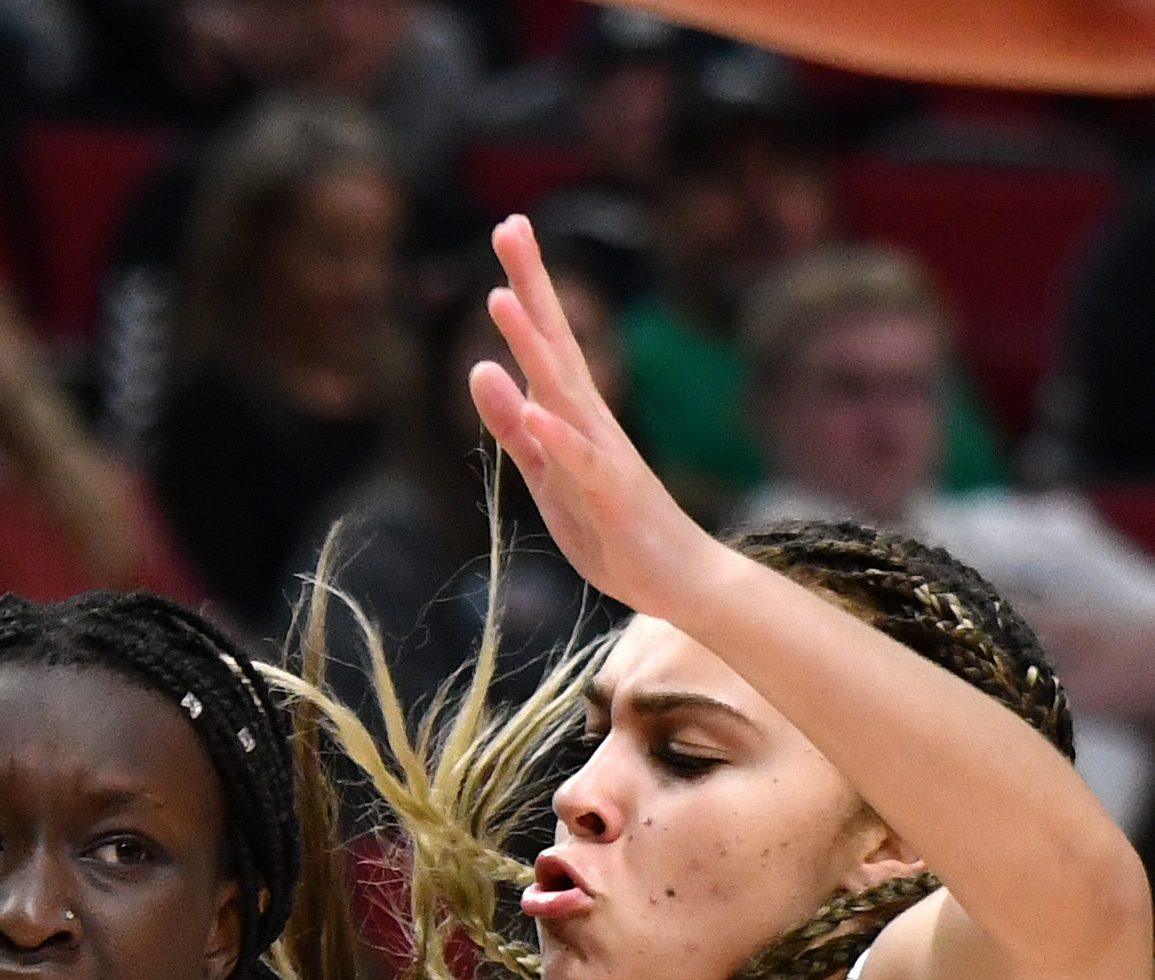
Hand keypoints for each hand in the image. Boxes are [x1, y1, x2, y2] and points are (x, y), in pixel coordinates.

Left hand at [469, 215, 726, 620]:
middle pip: (556, 343)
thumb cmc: (609, 527)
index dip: (525, 288)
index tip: (508, 228)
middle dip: (532, 286)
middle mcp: (590, 421)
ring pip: (563, 392)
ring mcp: (603, 455)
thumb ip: (513, 426)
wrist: (676, 580)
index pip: (544, 342)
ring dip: (532, 345)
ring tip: (500, 298)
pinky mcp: (612, 496)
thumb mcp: (544, 476)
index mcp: (571, 416)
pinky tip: (533, 408)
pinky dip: (556, 436)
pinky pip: (581, 461)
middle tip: (509, 224)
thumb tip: (478, 368)